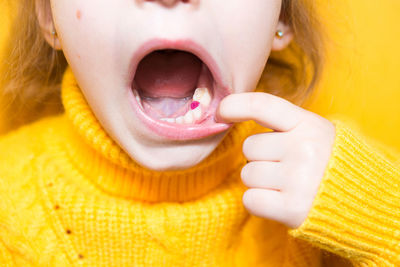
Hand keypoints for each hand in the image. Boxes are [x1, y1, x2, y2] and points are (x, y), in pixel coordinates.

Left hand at [217, 92, 335, 228]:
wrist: (361, 200)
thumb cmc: (327, 163)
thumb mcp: (313, 133)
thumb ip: (281, 124)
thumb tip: (231, 112)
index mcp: (309, 125)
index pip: (262, 105)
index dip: (235, 104)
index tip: (221, 111)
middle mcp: (304, 148)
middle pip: (249, 148)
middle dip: (258, 158)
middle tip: (283, 166)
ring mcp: (299, 179)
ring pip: (247, 175)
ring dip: (259, 182)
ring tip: (285, 184)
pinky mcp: (293, 208)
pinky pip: (250, 199)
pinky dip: (258, 202)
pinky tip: (278, 200)